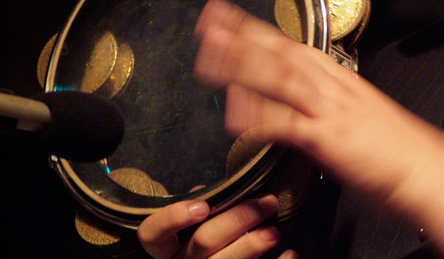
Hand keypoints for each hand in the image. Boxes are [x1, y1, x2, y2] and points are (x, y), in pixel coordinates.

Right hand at [137, 195, 295, 258]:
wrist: (221, 258)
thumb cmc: (211, 239)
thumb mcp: (197, 223)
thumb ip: (200, 207)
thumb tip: (205, 192)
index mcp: (169, 247)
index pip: (152, 234)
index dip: (173, 219)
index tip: (203, 206)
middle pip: (204, 242)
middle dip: (239, 219)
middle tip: (269, 201)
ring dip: (253, 245)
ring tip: (275, 231)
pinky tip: (290, 254)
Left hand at [192, 0, 443, 218]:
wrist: (430, 172)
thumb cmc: (400, 151)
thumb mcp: (364, 115)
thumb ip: (330, 106)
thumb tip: (306, 107)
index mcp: (341, 80)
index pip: (293, 47)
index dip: (260, 31)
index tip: (232, 18)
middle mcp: (333, 88)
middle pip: (281, 53)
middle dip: (243, 35)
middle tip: (210, 20)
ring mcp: (329, 111)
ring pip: (279, 78)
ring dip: (241, 63)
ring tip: (209, 53)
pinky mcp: (327, 139)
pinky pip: (285, 124)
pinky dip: (258, 116)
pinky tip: (233, 111)